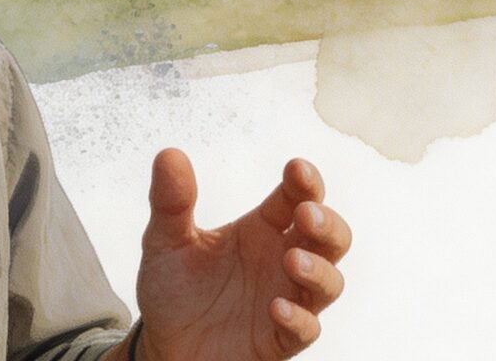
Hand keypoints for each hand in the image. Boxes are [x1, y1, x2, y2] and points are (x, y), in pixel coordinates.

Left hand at [127, 151, 349, 360]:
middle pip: (331, 237)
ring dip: (318, 270)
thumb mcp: (164, 241)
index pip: (298, 197)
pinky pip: (306, 330)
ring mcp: (286, 299)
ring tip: (292, 261)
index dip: (305, 182)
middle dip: (328, 223)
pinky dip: (298, 319)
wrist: (164, 345)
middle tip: (307, 213)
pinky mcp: (279, 339)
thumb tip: (169, 154)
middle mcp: (282, 260)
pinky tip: (276, 308)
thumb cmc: (173, 289)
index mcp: (262, 229)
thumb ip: (170, 201)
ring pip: (330, 282)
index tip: (297, 169)